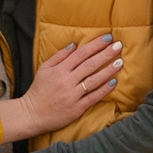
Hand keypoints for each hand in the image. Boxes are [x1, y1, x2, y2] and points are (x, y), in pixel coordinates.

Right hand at [3, 33, 121, 137]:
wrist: (32, 114)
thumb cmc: (38, 90)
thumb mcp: (44, 69)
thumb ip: (59, 56)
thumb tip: (74, 44)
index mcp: (59, 70)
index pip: (81, 54)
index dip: (95, 45)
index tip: (107, 37)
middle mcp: (67, 81)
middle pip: (90, 65)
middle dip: (106, 54)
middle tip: (119, 46)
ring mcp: (73, 95)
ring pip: (94, 80)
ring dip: (108, 70)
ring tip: (120, 62)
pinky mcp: (77, 108)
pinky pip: (93, 97)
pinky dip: (104, 90)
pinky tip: (114, 83)